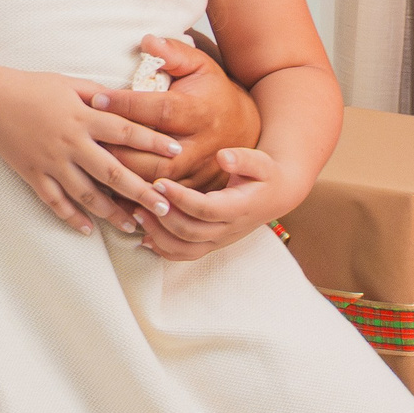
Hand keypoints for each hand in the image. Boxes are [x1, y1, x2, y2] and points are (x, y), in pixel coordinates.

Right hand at [0, 70, 180, 236]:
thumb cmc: (33, 88)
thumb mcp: (71, 84)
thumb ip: (101, 95)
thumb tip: (131, 101)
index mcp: (83, 116)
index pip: (126, 131)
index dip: (153, 141)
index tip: (178, 153)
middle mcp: (70, 142)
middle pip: (112, 171)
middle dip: (140, 190)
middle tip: (165, 207)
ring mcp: (52, 162)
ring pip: (86, 194)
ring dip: (111, 212)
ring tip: (133, 226)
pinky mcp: (34, 175)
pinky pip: (55, 202)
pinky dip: (71, 218)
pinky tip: (88, 230)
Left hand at [102, 34, 261, 189]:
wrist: (246, 127)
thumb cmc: (213, 92)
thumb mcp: (200, 66)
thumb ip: (173, 53)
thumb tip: (147, 41)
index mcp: (198, 111)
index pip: (158, 109)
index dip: (126, 105)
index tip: (96, 99)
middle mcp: (201, 145)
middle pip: (155, 154)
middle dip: (120, 149)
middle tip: (85, 140)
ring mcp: (199, 172)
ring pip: (158, 182)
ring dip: (126, 178)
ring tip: (93, 168)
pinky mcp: (196, 190)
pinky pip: (166, 200)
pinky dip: (139, 199)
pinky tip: (112, 194)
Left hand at [136, 147, 299, 259]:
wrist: (275, 195)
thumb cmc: (264, 174)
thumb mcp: (260, 161)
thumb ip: (243, 159)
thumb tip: (223, 157)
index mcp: (240, 208)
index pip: (206, 209)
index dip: (181, 198)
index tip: (159, 182)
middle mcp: (229, 230)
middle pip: (191, 232)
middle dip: (163, 215)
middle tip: (142, 195)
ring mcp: (219, 240)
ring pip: (185, 249)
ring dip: (159, 234)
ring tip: (137, 213)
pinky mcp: (211, 244)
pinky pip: (185, 255)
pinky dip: (163, 249)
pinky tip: (144, 236)